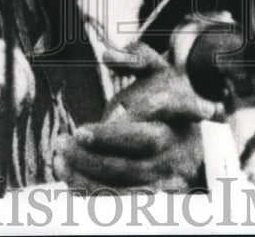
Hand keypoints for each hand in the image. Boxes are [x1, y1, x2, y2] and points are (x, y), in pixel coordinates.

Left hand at [53, 43, 219, 191]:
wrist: (194, 138)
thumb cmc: (167, 98)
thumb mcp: (158, 70)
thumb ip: (136, 58)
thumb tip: (108, 54)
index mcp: (179, 109)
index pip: (160, 111)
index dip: (127, 120)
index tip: (86, 126)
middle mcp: (177, 142)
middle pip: (143, 148)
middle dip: (102, 147)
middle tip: (68, 138)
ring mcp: (169, 172)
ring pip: (130, 179)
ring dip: (90, 172)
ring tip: (61, 155)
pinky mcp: (157, 195)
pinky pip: (123, 199)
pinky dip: (92, 190)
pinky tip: (67, 173)